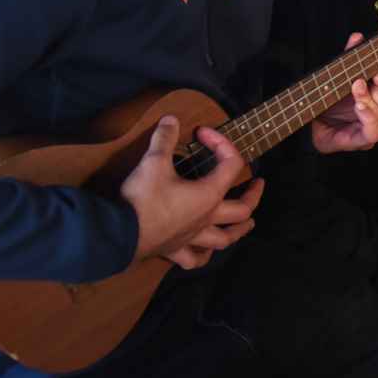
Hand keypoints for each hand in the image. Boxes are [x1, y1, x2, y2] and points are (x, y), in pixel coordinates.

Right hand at [120, 115, 261, 270]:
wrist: (119, 234)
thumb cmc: (142, 199)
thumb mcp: (153, 162)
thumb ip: (164, 138)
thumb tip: (171, 119)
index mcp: (209, 194)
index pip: (231, 164)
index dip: (221, 143)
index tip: (202, 132)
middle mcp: (207, 218)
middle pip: (242, 209)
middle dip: (254, 194)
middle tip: (258, 183)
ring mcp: (193, 237)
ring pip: (225, 238)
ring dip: (239, 230)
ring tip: (247, 222)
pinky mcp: (175, 250)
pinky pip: (194, 258)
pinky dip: (203, 256)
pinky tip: (205, 252)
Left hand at [310, 32, 377, 153]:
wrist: (309, 117)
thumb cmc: (330, 99)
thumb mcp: (343, 73)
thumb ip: (352, 56)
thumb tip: (357, 37)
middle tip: (363, 82)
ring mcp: (374, 133)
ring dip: (371, 101)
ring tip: (355, 91)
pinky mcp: (359, 141)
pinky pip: (374, 132)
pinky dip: (368, 116)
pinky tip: (358, 105)